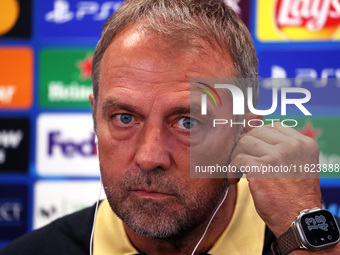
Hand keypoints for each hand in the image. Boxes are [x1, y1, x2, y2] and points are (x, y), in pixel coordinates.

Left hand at [228, 122, 321, 236]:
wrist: (298, 219)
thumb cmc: (294, 195)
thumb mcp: (295, 165)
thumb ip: (281, 148)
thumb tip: (252, 131)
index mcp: (304, 143)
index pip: (273, 127)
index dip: (258, 138)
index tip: (252, 152)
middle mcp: (292, 146)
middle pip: (256, 132)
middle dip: (245, 147)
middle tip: (242, 162)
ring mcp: (278, 155)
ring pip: (244, 143)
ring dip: (236, 157)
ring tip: (238, 172)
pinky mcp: (262, 167)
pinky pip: (238, 160)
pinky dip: (231, 170)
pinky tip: (234, 180)